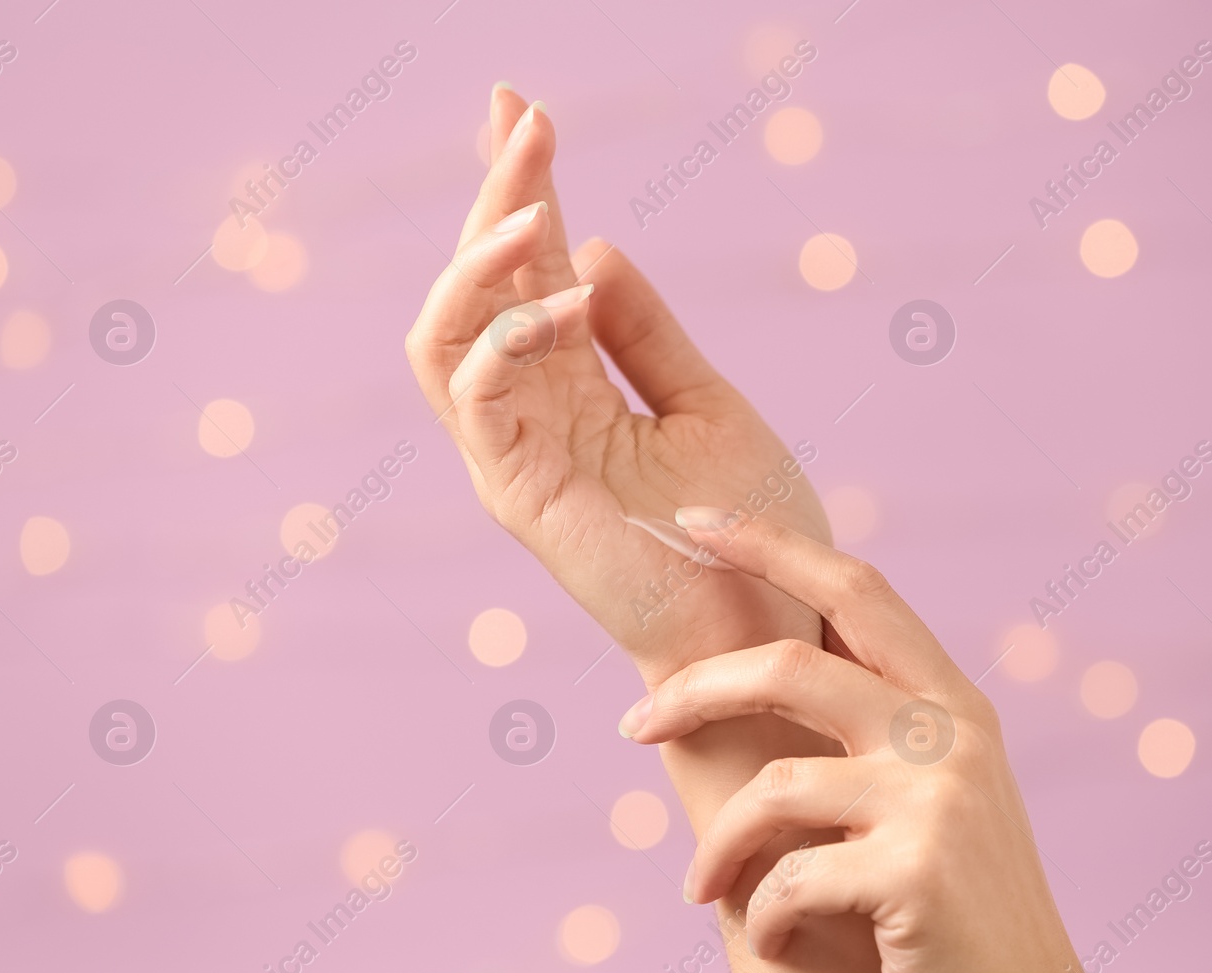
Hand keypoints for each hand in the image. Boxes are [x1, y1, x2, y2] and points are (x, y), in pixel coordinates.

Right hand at [403, 86, 830, 684]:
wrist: (764, 628)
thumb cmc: (744, 529)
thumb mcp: (705, 401)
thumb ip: (645, 332)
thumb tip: (596, 246)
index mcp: (576, 384)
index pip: (532, 269)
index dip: (523, 187)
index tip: (521, 105)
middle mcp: (531, 411)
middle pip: (479, 285)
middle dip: (495, 196)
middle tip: (523, 120)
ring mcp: (513, 452)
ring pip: (447, 333)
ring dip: (479, 259)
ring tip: (531, 202)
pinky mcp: (514, 491)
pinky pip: (473, 397)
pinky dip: (507, 337)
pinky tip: (566, 299)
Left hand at [620, 508, 1137, 972]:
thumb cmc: (954, 921)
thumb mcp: (932, 802)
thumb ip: (877, 731)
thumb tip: (766, 668)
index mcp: (953, 705)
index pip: (858, 588)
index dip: (773, 543)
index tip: (694, 522)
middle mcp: (951, 735)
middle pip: (791, 665)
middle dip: (696, 689)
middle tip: (633, 727)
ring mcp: (937, 800)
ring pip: (774, 786)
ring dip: (719, 848)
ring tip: (701, 890)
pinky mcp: (915, 873)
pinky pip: (788, 880)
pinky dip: (762, 917)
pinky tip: (774, 940)